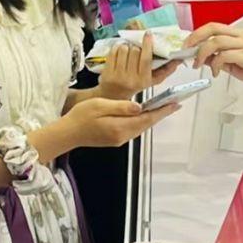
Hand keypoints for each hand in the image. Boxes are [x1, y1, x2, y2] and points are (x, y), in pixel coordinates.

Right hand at [62, 97, 178, 147]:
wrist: (67, 134)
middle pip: (146, 124)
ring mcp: (119, 139)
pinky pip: (134, 129)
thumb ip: (121, 107)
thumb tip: (140, 107)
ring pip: (141, 127)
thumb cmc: (81, 116)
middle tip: (175, 103)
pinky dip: (142, 121)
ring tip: (163, 106)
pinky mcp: (115, 139)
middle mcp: (123, 136)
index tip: (175, 104)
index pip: (146, 118)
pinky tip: (144, 113)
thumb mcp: (100, 106)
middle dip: (161, 113)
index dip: (162, 111)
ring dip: (152, 117)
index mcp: (120, 127)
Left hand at [98, 34, 180, 99]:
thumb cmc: (135, 87)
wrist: (113, 96)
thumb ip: (165, 70)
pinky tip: (120, 51)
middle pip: (134, 51)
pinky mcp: (107, 71)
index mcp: (143, 80)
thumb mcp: (152, 81)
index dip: (147, 44)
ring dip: (127, 46)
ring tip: (128, 50)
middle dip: (136, 46)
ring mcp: (117, 75)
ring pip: (124, 49)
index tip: (148, 34)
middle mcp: (130, 78)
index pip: (146, 58)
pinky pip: (113, 51)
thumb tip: (179, 60)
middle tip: (137, 48)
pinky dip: (117, 47)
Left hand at [185, 23, 242, 93]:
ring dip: (203, 54)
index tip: (187, 45)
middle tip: (187, 51)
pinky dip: (216, 64)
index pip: (213, 26)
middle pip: (213, 28)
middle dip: (195, 38)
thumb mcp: (232, 63)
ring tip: (199, 65)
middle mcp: (242, 35)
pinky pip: (225, 55)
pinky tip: (216, 73)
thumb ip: (218, 58)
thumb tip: (201, 57)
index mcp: (238, 34)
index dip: (197, 34)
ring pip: (216, 41)